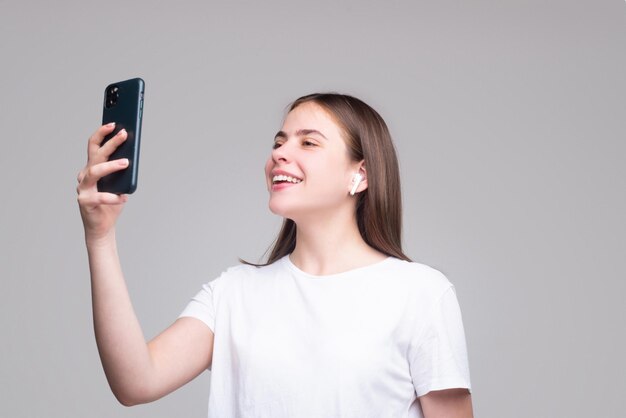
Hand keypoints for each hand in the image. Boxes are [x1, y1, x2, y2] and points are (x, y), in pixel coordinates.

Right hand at [76, 123, 129, 242]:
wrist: (102, 226)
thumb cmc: (111, 203)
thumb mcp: (119, 183)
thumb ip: (121, 170)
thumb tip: (131, 155)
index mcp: (91, 168)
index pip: (94, 146)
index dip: (102, 133)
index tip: (113, 123)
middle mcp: (84, 176)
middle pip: (96, 155)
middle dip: (110, 142)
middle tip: (124, 134)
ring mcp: (83, 188)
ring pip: (94, 172)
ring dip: (111, 166)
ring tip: (126, 163)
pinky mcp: (85, 202)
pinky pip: (99, 197)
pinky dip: (113, 197)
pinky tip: (124, 197)